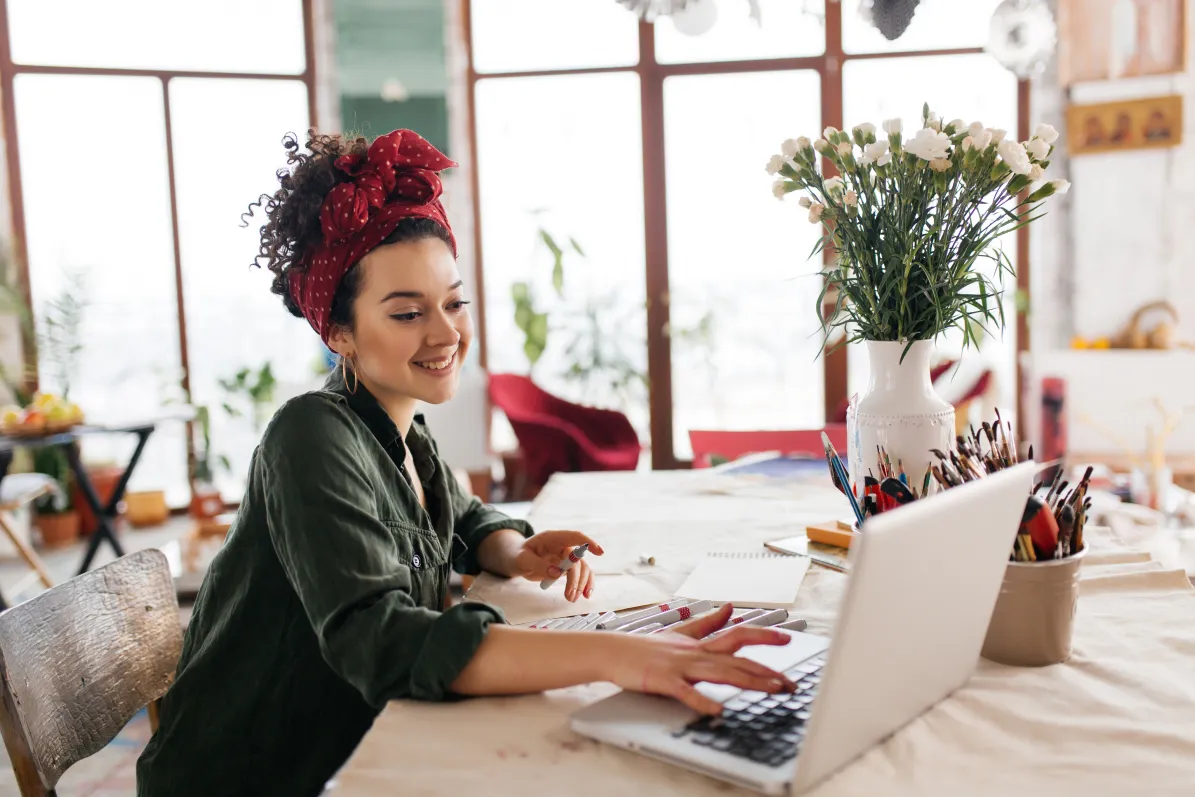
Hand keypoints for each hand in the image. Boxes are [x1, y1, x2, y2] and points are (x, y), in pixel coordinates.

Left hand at [515, 530, 603, 601]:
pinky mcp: (567, 567)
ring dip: (580, 584)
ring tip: (572, 598)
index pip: (575, 536)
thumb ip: (538, 564)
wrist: (516, 559)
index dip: (588, 543)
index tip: (599, 552)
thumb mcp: (522, 559)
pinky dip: (585, 584)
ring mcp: (566, 556)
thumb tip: (557, 573)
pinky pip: (581, 574)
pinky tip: (585, 595)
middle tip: (569, 596)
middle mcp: (563, 546)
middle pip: (577, 560)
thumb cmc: (518, 555)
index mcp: (552, 538)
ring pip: (582, 568)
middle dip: (576, 579)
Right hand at [606, 604, 795, 714]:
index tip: (788, 638)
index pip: (738, 636)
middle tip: (791, 683)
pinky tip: (718, 710)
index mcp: (701, 645)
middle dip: (767, 671)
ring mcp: (680, 666)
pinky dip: (702, 700)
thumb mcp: (681, 634)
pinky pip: (686, 692)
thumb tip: (730, 607)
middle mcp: (695, 653)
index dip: (764, 636)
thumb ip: (708, 623)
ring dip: (749, 682)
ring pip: (720, 673)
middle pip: (737, 659)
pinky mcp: (663, 681)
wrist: (613, 651)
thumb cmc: (646, 647)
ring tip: (772, 690)